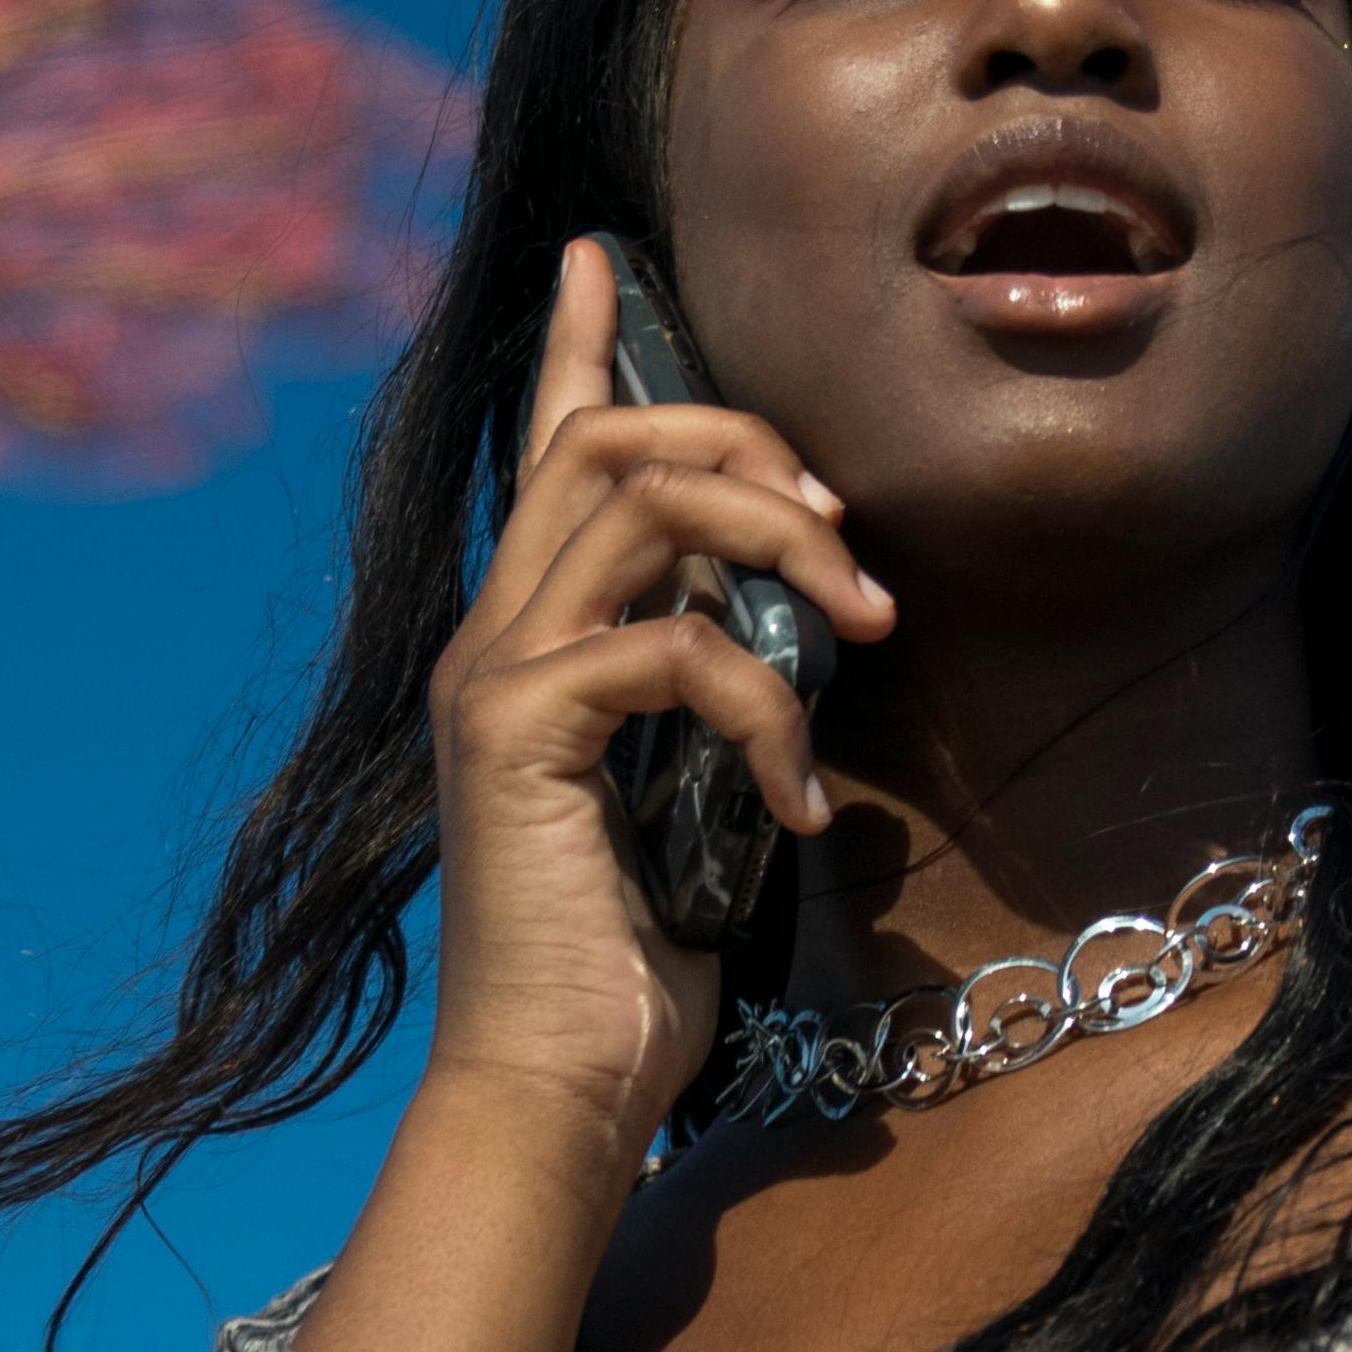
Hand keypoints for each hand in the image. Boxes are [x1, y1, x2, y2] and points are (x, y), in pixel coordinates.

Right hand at [412, 237, 895, 1166]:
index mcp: (524, 645)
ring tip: (861, 628)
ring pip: (639, 500)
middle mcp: (490, 640)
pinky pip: (674, 647)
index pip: (546, 456)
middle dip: (749, 443)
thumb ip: (706, 702)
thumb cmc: (626, 976)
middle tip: (850, 531)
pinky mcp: (521, 733)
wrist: (554, 1096)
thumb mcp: (689, 806)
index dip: (577, 346)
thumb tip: (791, 637)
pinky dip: (766, 708)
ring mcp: (493, 680)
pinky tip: (801, 803)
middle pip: (610, 441)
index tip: (602, 256)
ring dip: (778, 541)